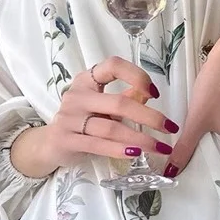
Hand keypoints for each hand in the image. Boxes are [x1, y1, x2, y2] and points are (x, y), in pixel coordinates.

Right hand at [12, 56, 179, 176]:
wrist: (50, 143)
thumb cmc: (84, 120)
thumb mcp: (104, 105)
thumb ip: (126, 97)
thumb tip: (150, 93)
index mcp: (88, 79)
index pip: (113, 65)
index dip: (137, 75)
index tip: (154, 93)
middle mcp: (77, 95)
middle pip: (119, 102)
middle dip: (150, 117)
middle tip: (170, 127)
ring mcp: (69, 117)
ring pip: (111, 128)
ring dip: (140, 139)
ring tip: (160, 148)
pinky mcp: (66, 139)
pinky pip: (98, 144)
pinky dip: (119, 149)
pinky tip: (136, 153)